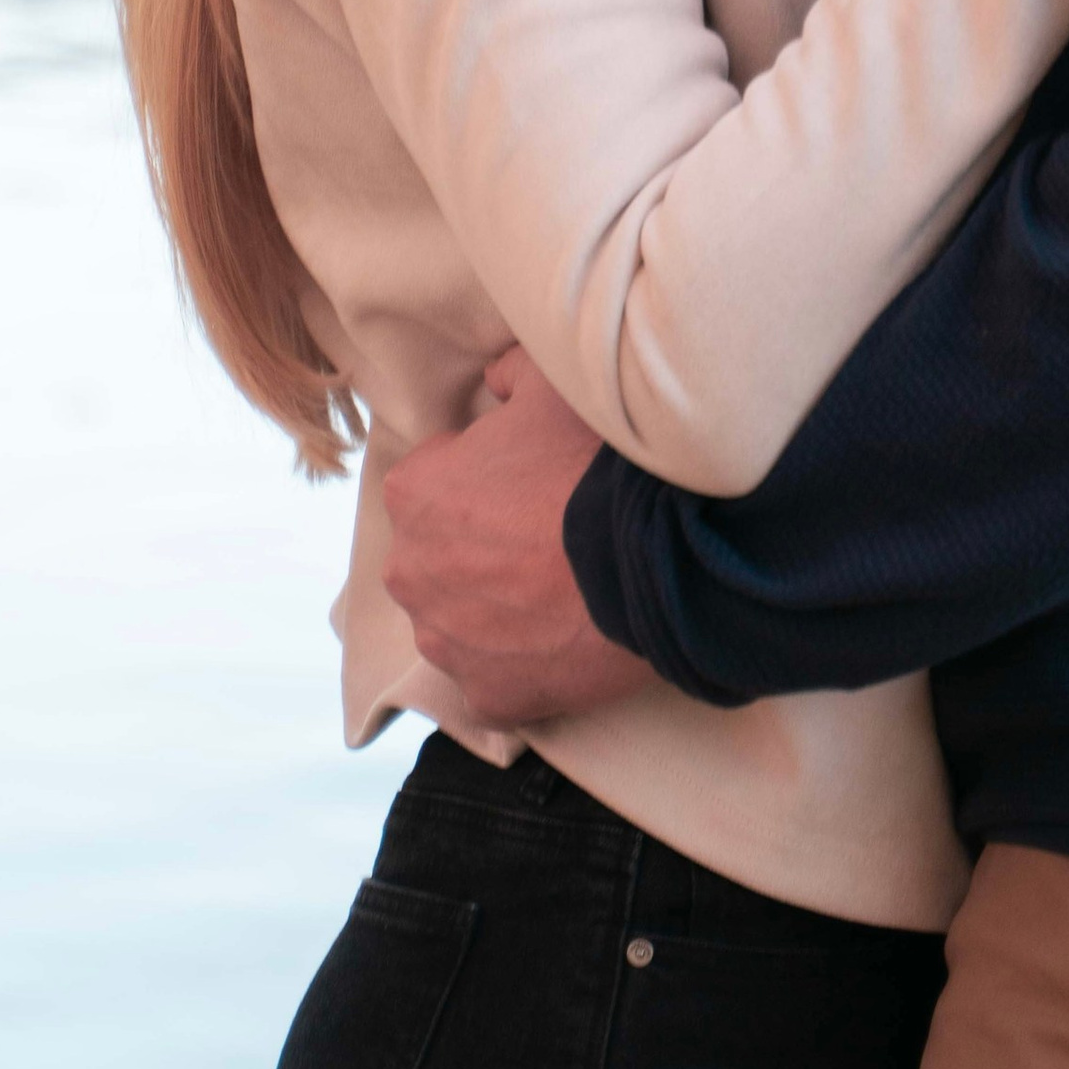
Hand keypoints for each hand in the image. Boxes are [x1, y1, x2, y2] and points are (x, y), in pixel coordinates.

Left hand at [381, 350, 648, 730]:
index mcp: (414, 494)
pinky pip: (495, 682)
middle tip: (547, 541)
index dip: (485, 479)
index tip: (531, 483)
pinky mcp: (489, 695)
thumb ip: (510, 373)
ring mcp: (448, 642)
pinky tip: (566, 641)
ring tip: (562, 594)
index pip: (434, 483)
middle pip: (440, 559)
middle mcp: (410, 572)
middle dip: (480, 552)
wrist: (657, 557)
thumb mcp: (554, 387)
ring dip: (497, 614)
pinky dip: (524, 668)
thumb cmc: (595, 465)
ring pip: (461, 624)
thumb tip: (495, 381)